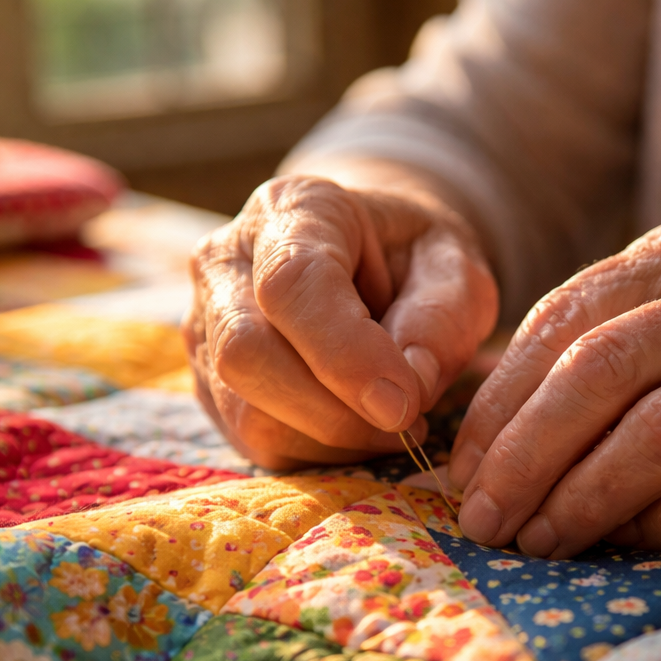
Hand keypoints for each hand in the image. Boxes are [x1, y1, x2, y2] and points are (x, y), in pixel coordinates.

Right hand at [185, 172, 497, 468]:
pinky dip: (316, 451)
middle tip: (407, 423)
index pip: (292, 284)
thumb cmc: (415, 261)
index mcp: (292, 210)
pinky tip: (358, 429)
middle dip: (334, 412)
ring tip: (391, 424)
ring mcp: (205, 325)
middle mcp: (227, 261)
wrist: (375, 262)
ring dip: (331, 439)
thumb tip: (407, 390)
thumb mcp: (455, 269)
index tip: (403, 404)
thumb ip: (440, 320)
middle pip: (247, 353)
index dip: (345, 354)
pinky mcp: (210, 382)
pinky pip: (253, 439)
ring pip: (246, 410)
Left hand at [449, 205, 660, 555]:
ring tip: (539, 542)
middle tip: (485, 520)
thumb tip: (492, 434)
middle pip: (600, 372)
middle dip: (525, 456)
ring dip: (585, 497)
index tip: (462, 469)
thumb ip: (605, 346)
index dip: (499, 403)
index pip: (563, 319)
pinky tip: (624, 543)